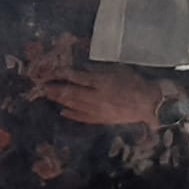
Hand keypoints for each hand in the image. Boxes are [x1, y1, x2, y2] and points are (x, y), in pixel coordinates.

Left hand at [39, 66, 162, 125]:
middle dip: (54, 88)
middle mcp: (95, 96)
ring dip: (59, 100)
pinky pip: (83, 117)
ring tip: (48, 95)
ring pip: (73, 105)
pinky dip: (71, 114)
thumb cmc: (135, 82)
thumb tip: (82, 69)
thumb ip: (99, 70)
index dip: (59, 74)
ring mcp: (97, 109)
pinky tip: (62, 111)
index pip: (75, 77)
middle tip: (41, 86)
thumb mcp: (118, 69)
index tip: (48, 72)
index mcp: (100, 81)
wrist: (148, 103)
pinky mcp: (101, 119)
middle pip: (70, 92)